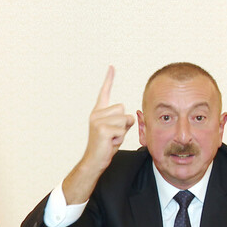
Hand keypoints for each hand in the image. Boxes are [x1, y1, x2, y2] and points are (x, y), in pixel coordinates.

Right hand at [62, 66, 134, 203]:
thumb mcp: (116, 130)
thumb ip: (122, 120)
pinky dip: (120, 138)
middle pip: (123, 109)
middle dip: (124, 123)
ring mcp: (98, 120)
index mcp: (99, 112)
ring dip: (123, 131)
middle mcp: (96, 113)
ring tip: (111, 139)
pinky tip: (110, 143)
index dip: (109, 79)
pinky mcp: (102, 129)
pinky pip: (122, 129)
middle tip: (113, 134)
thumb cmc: (106, 146)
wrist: (95, 161)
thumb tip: (131, 116)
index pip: (104, 92)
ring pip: (124, 119)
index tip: (112, 66)